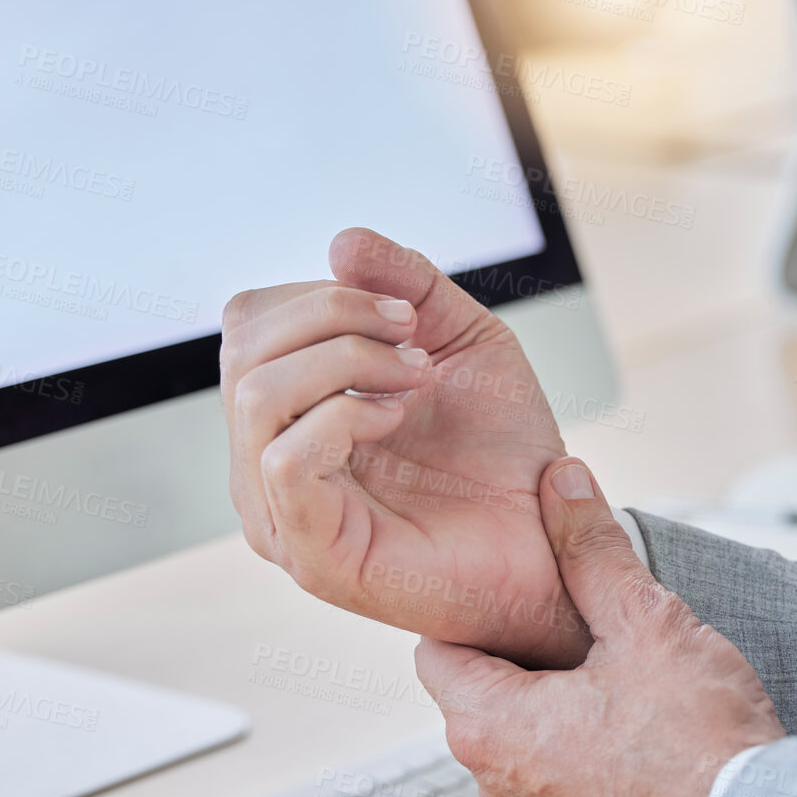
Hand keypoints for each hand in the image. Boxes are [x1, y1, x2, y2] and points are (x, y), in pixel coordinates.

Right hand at [221, 228, 588, 668]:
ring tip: (415, 380)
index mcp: (289, 414)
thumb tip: (341, 242)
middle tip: (413, 342)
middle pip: (244, 349)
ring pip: (257, 397)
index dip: (321, 294)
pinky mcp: (310, 553)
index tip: (406, 312)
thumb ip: (405, 283)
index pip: (249, 323)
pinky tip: (396, 419)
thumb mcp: (460, 339)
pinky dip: (343, 417)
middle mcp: (266, 464)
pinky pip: (284, 460)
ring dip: (345, 361)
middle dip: (335, 318)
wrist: (552, 538)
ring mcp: (280, 513)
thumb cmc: (503, 453)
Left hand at [415, 457, 785, 796]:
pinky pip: (553, 774)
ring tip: (613, 668)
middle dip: (520, 651)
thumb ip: (590, 547)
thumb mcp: (642, 618)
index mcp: (486, 728)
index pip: (435, 649)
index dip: (476, 609)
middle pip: (476, 691)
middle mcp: (494, 783)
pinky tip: (634, 721)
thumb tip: (562, 485)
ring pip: (516, 735)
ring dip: (550, 700)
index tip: (519, 588)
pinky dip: (577, 744)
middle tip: (580, 621)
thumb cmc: (701, 738)